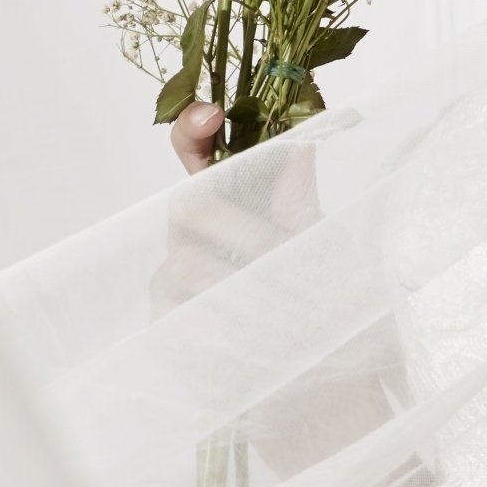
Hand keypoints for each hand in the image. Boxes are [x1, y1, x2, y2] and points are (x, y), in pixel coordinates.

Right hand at [150, 102, 320, 318]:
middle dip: (242, 229)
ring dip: (244, 285)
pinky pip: (177, 315)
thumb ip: (299, 196)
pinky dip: (218, 325)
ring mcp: (175, 278)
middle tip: (285, 255)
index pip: (197, 153)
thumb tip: (301, 139)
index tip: (213, 115)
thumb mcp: (318, 241)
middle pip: (186, 202)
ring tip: (286, 310)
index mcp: (229, 200)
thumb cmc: (316, 298)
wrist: (317, 371)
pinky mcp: (168, 324)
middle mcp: (195, 233)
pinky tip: (248, 339)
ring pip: (186, 261)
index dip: (194, 129)